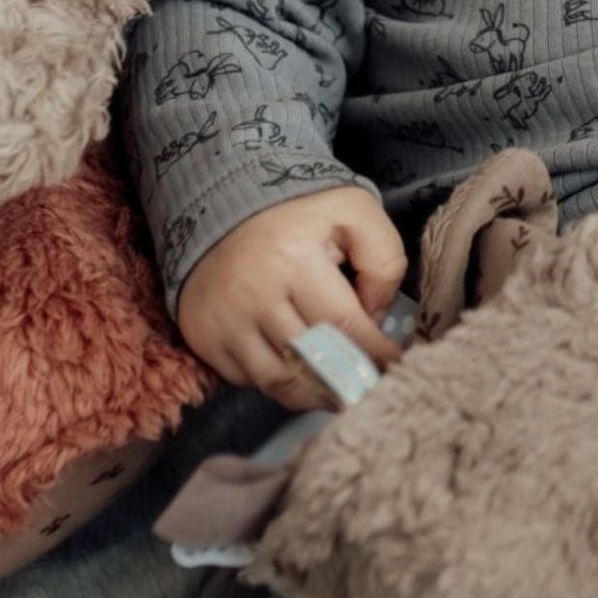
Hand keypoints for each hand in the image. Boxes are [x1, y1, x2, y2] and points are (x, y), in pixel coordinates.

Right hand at [176, 184, 409, 411]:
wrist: (224, 203)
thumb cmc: (300, 212)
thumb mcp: (354, 212)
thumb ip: (383, 259)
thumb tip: (376, 318)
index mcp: (294, 258)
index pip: (344, 324)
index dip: (375, 352)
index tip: (395, 366)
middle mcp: (254, 294)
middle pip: (311, 359)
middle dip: (348, 379)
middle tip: (371, 386)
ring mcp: (224, 319)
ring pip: (278, 380)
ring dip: (314, 393)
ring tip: (341, 393)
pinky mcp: (203, 335)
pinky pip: (246, 379)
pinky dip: (276, 383)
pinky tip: (300, 374)